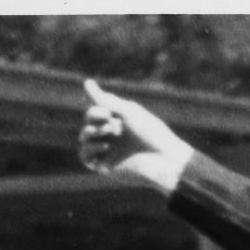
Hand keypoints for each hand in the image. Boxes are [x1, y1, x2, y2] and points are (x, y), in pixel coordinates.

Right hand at [78, 79, 194, 194]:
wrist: (165, 160)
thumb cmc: (152, 133)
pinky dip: (88, 149)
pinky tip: (103, 146)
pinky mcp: (106, 167)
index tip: (109, 112)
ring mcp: (108, 152)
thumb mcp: (128, 112)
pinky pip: (85, 157)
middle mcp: (111, 136)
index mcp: (117, 121)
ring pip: (84, 139)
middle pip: (88, 122)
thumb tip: (86, 82)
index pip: (95, 111)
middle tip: (112, 125)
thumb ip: (106, 100)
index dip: (96, 110)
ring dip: (90, 132)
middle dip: (94, 118)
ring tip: (108, 133)